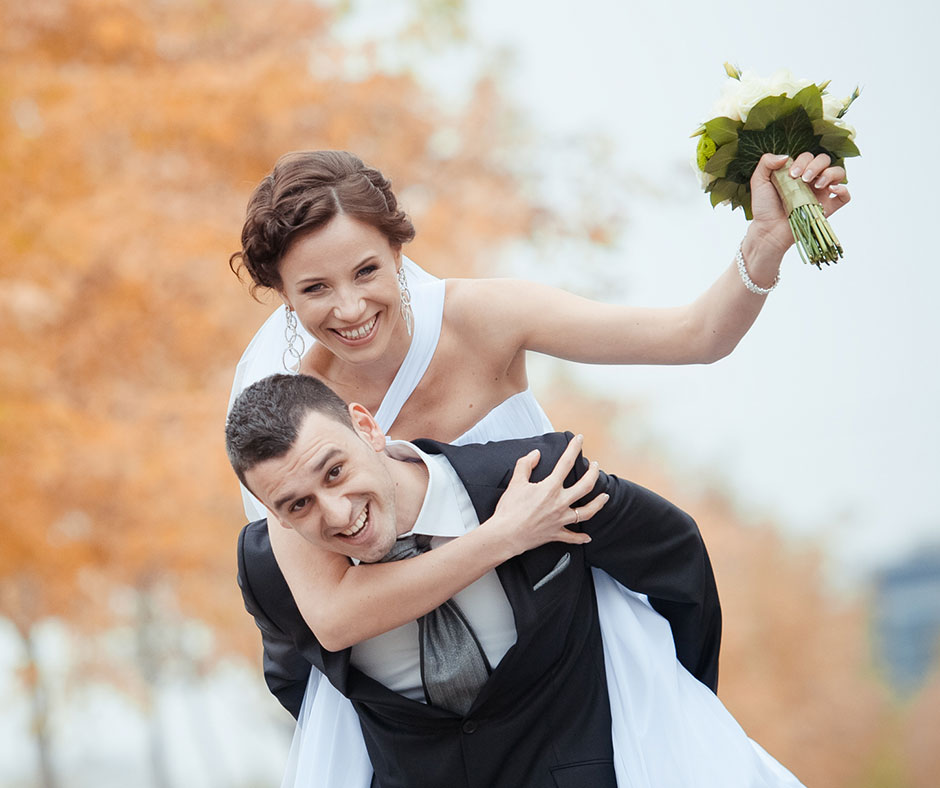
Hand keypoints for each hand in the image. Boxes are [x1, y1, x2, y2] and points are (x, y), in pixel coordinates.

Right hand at [482, 434, 608, 555]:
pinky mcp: (556, 534)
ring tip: (605, 497)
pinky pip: (572, 537)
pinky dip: (581, 538)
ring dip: (598, 503)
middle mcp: (560, 503)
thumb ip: (525, 465)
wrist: (505, 535)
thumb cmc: (509, 510)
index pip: (566, 463)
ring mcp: (560, 519)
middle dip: (593, 473)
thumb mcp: (515, 482)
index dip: (574, 448)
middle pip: (586, 486)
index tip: (579, 439)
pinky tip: (587, 537)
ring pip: (587, 512)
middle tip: (595, 466)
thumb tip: (535, 454)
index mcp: (550, 488)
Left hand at [749, 152, 851, 252]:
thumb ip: (766, 162)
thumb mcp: (759, 181)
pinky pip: (844, 196)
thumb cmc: (764, 206)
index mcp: (798, 172)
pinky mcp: (827, 208)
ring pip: (838, 173)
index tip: (792, 175)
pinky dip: (844, 190)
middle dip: (816, 165)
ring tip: (817, 185)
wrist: (768, 229)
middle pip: (824, 160)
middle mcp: (811, 180)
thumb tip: (786, 155)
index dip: (803, 161)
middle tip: (803, 179)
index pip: (808, 156)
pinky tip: (832, 190)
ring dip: (830, 174)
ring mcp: (820, 193)